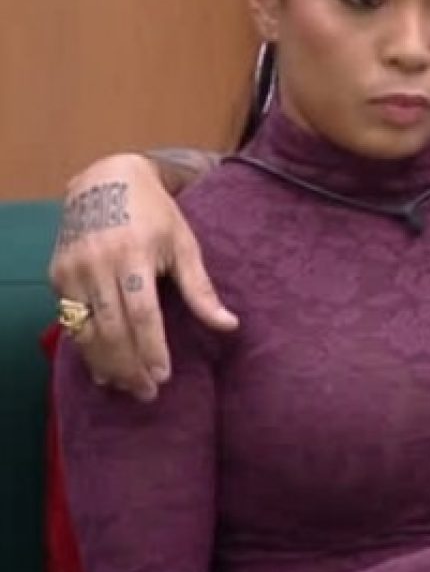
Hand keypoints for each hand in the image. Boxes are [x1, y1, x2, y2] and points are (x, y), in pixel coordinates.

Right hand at [48, 153, 237, 399]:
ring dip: (106, 363)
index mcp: (133, 253)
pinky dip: (86, 347)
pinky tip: (102, 368)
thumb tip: (229, 325)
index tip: (164, 376)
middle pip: (112, 328)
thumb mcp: (184, 243)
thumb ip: (201, 288)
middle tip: (148, 392)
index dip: (152, 348)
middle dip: (130, 365)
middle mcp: (98, 262)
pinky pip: (70, 320)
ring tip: (127, 386)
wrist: (106, 179)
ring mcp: (72, 269)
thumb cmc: (155, 214)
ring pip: (86, 330)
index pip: (141, 312)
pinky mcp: (57, 274)